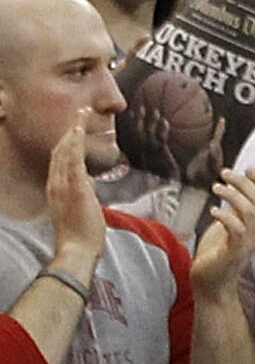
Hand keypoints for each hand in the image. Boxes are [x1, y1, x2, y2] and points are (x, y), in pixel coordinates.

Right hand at [44, 118, 104, 276]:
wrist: (76, 249)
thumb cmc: (81, 235)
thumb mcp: (81, 209)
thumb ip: (83, 194)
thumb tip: (89, 183)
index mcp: (57, 188)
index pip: (59, 161)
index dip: (65, 144)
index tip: (72, 131)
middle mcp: (56, 183)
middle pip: (60, 151)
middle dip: (70, 132)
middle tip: (78, 115)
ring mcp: (63, 183)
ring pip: (66, 150)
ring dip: (74, 130)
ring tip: (81, 114)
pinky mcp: (74, 186)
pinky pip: (73, 158)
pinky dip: (76, 141)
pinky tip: (78, 128)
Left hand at [187, 169, 254, 302]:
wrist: (212, 286)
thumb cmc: (217, 255)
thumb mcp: (228, 226)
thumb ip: (234, 210)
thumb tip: (232, 187)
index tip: (247, 169)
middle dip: (243, 182)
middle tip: (224, 173)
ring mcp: (247, 243)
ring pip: (250, 211)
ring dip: (232, 195)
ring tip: (216, 187)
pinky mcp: (233, 252)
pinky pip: (236, 229)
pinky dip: (225, 215)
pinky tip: (213, 210)